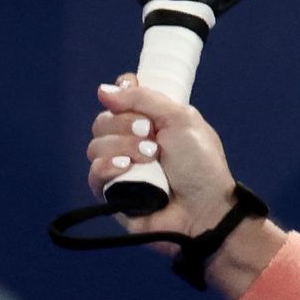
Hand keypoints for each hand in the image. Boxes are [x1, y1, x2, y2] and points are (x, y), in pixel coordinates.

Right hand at [86, 73, 236, 254]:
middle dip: (124, 123)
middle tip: (151, 133)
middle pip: (103, 120)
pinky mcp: (113, 194)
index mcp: (154, 122)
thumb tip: (104, 90)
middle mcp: (134, 142)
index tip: (131, 91)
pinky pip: (93, 173)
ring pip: (96, 145)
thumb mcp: (182, 119)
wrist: (205, 209)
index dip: (121, 93)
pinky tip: (127, 168)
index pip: (120, 98)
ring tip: (151, 157)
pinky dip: (108, 167)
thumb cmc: (202, 165)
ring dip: (124, 147)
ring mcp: (122, 168)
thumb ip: (144, 99)